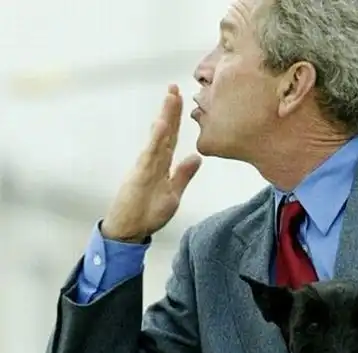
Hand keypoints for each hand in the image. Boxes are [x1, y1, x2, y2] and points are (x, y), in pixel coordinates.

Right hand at [101, 84, 201, 242]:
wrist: (129, 230)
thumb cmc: (148, 213)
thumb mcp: (174, 193)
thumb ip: (183, 175)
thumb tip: (197, 157)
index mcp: (161, 165)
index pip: (172, 137)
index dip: (178, 119)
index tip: (183, 99)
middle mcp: (152, 161)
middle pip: (164, 131)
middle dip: (170, 109)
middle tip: (176, 86)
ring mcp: (145, 166)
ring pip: (157, 137)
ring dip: (164, 117)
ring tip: (170, 97)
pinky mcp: (139, 175)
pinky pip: (149, 154)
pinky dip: (156, 138)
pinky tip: (162, 124)